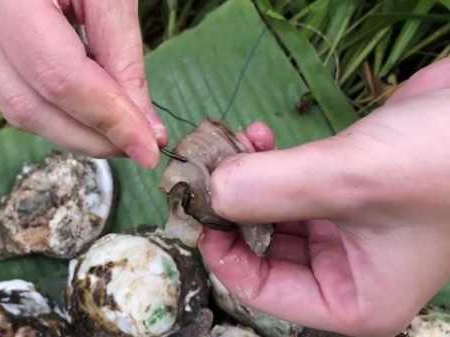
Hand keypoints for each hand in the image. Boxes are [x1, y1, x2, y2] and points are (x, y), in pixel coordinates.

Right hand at [0, 0, 165, 168]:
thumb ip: (121, 52)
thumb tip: (142, 123)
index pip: (58, 77)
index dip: (108, 119)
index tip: (150, 146)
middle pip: (28, 104)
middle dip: (90, 135)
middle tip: (137, 143)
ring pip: (10, 104)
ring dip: (69, 127)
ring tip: (116, 129)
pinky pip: (1, 86)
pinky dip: (47, 105)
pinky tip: (82, 105)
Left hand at [200, 57, 449, 336]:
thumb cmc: (441, 161)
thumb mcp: (350, 179)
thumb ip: (273, 189)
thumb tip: (209, 192)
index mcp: (352, 299)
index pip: (261, 292)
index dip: (222, 253)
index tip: (199, 208)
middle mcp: (344, 271)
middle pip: (262, 250)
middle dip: (235, 208)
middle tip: (209, 167)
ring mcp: (343, 229)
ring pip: (272, 213)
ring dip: (248, 179)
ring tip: (235, 143)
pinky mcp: (343, 190)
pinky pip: (289, 186)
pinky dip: (269, 163)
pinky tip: (259, 135)